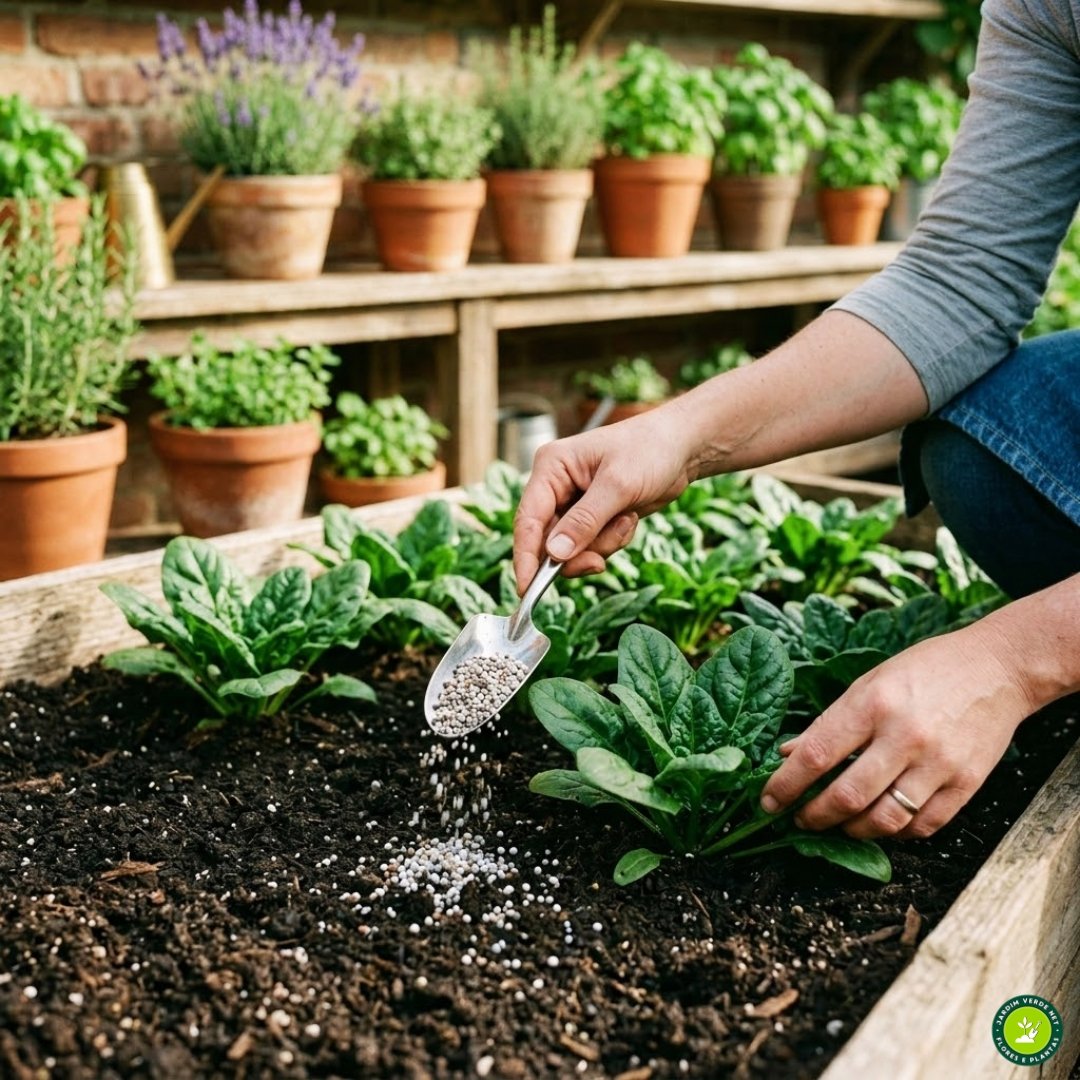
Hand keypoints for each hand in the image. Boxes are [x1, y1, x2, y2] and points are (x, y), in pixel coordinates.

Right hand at [513, 403, 695, 593]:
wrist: (683, 447)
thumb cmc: (650, 449)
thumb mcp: (618, 486)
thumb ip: (585, 522)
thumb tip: (555, 555)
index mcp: (552, 467)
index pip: (528, 519)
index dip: (525, 557)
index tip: (527, 589)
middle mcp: (556, 486)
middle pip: (548, 541)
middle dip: (578, 553)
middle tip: (599, 561)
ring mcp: (574, 504)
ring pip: (572, 549)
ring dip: (601, 545)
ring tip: (625, 520)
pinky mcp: (592, 517)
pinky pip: (592, 546)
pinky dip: (612, 541)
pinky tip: (629, 519)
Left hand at [759, 621, 1033, 839]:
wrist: (997, 668)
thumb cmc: (925, 670)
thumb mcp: (868, 682)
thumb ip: (828, 722)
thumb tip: (787, 754)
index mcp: (872, 703)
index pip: (816, 754)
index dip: (785, 785)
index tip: (767, 802)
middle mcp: (905, 736)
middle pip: (847, 796)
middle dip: (814, 816)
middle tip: (800, 819)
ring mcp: (939, 764)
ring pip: (885, 821)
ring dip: (852, 831)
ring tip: (838, 824)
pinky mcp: (967, 785)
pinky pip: (923, 826)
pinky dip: (895, 834)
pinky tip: (881, 823)